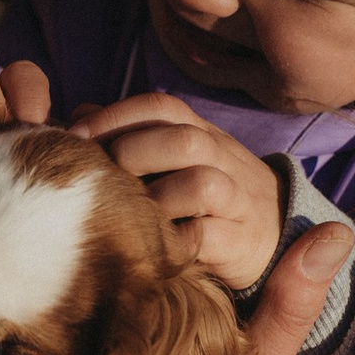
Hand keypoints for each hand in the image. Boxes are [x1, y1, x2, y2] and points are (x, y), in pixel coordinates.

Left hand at [68, 95, 284, 291]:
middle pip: (183, 140)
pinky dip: (174, 241)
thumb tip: (80, 115)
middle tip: (99, 182)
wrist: (279, 234)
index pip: (161, 107)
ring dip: (156, 200)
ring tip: (128, 217)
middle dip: (132, 154)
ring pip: (201, 184)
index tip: (75, 136)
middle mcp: (223, 159)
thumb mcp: (177, 159)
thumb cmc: (208, 197)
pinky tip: (149, 247)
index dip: (116, 116)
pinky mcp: (241, 242)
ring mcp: (237, 200)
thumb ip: (132, 135)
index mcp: (202, 133)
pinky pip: (207, 236)